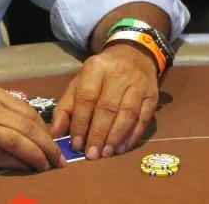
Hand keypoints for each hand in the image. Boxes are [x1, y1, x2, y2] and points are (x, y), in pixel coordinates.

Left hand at [51, 44, 158, 159]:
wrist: (133, 54)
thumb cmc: (102, 73)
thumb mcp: (80, 82)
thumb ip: (67, 106)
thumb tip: (56, 133)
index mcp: (96, 68)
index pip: (86, 97)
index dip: (80, 122)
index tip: (76, 144)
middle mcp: (118, 73)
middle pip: (107, 107)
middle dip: (98, 134)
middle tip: (91, 154)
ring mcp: (138, 84)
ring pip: (127, 114)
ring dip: (115, 137)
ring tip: (106, 153)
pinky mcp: (152, 95)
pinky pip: (143, 119)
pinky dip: (132, 136)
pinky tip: (122, 148)